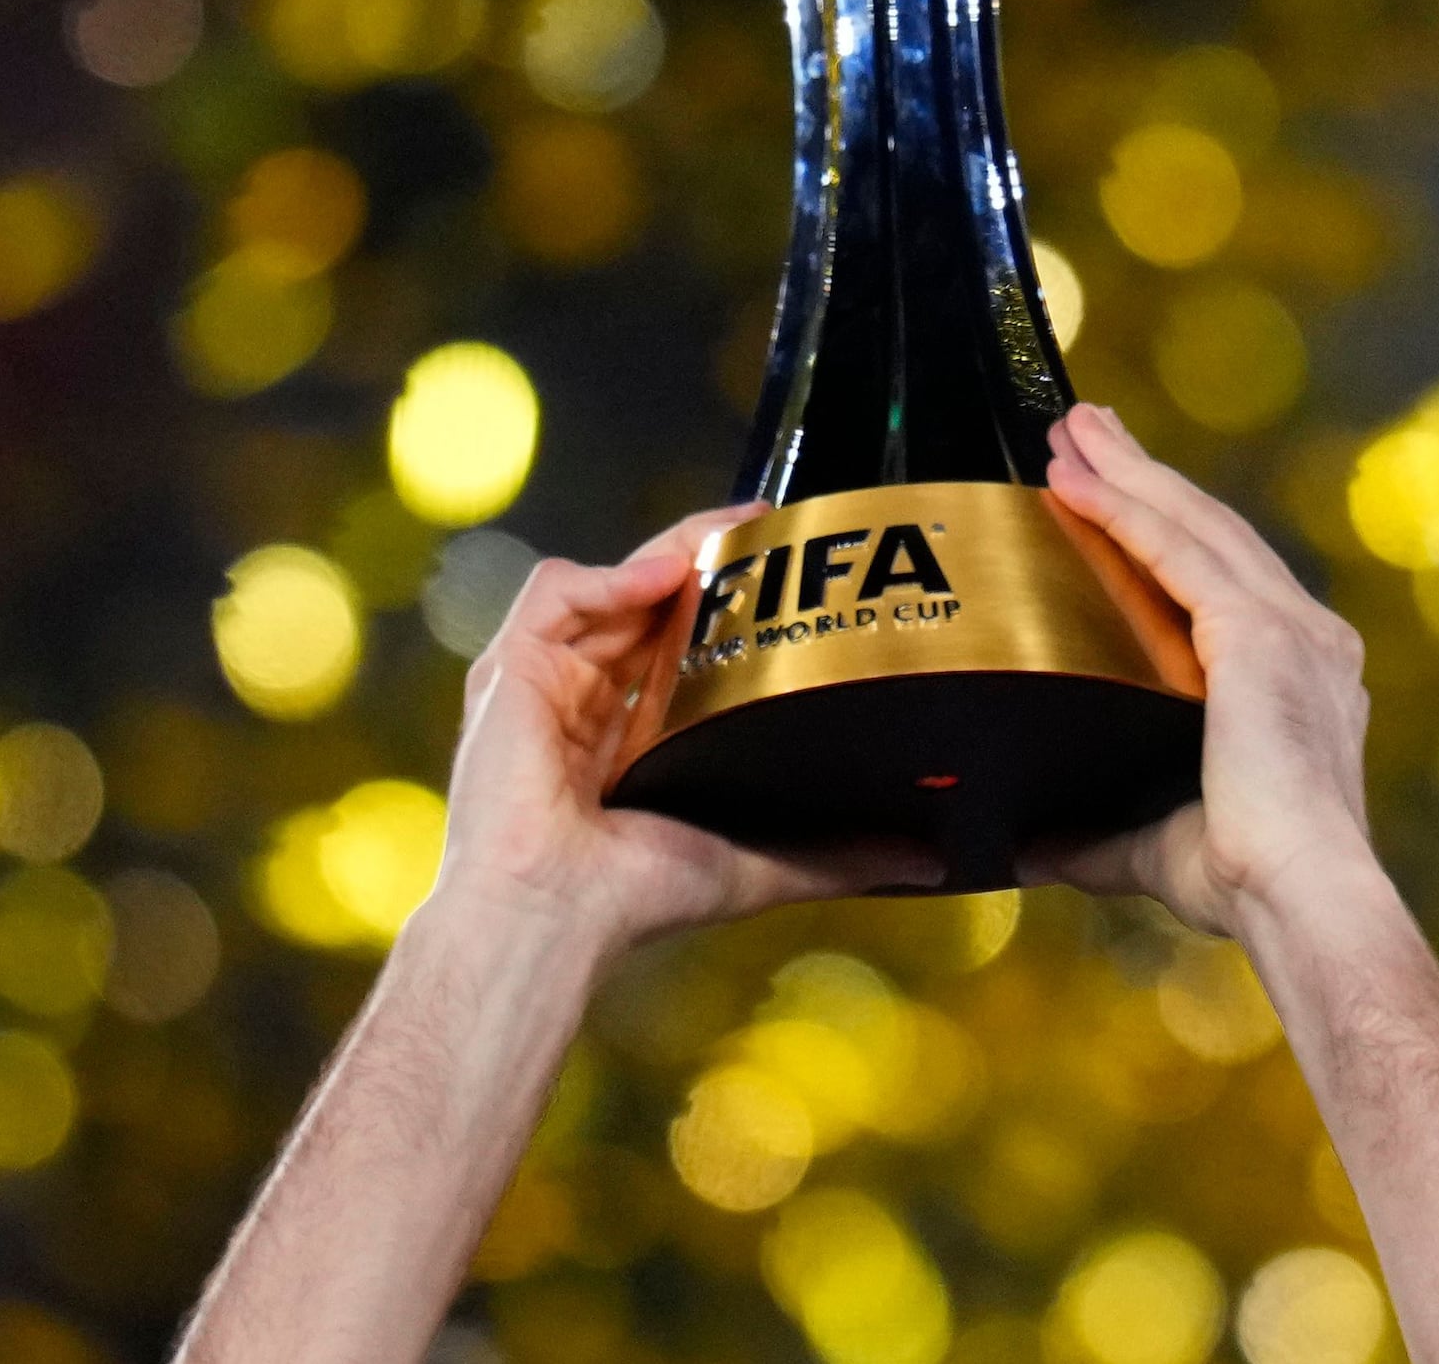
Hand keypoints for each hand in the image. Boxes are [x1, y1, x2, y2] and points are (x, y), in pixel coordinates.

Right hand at [427, 510, 925, 957]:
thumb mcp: (755, 864)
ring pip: (606, 584)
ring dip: (665, 552)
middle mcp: (582, 700)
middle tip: (765, 527)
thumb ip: (835, 858)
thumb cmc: (631, 901)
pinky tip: (662, 579)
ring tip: (726, 538)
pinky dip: (610, 576)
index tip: (786, 567)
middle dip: (703, 556)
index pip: (675, 641)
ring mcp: (544, 681)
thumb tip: (926, 862)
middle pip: (644, 599)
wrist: (555, 911)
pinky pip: (556, 592)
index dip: (724, 600)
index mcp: (627, 737)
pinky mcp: (512, 668)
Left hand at [1032, 404, 1382, 943]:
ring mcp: (1292, 630)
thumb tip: (1036, 845)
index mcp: (1300, 677)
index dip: (1167, 526)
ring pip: (1195, 526)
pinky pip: (1179, 554)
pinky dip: (1122, 512)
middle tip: (1087, 430)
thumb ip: (1103, 832)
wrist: (1300, 895)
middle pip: (1212, 531)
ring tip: (1074, 430)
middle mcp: (1308, 640)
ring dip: (1127, 472)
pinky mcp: (1259, 636)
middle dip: (1144, 475)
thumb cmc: (1248, 884)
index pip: (1223, 577)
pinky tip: (1075, 482)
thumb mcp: (1159, 843)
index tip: (1116, 486)